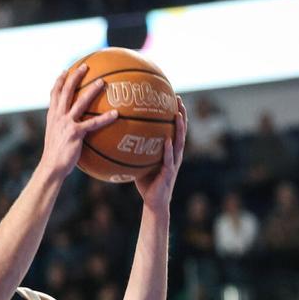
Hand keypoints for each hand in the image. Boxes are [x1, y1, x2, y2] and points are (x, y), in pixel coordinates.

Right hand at [38, 63, 117, 178]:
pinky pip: (93, 123)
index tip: (66, 70)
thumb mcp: (55, 137)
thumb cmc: (55, 156)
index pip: (54, 94)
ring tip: (103, 82)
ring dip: (92, 90)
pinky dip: (105, 118)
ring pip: (80, 102)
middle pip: (66, 91)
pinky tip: (116, 114)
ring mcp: (66, 123)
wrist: (51, 167)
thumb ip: (62, 128)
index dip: (59, 81)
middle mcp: (58, 116)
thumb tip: (73, 126)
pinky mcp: (76, 133)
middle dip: (75, 76)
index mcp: (52, 116)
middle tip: (85, 66)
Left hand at [135, 96, 186, 210]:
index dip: (175, 113)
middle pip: (180, 131)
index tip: (172, 97)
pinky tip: (167, 140)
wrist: (154, 202)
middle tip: (178, 99)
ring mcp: (173, 164)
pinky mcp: (168, 173)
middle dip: (181, 114)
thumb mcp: (140, 161)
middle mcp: (175, 155)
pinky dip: (168, 149)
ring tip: (177, 115)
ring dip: (180, 128)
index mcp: (170, 151)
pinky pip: (169, 159)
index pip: (174, 129)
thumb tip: (118, 134)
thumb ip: (135, 148)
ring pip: (179, 142)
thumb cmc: (146, 182)